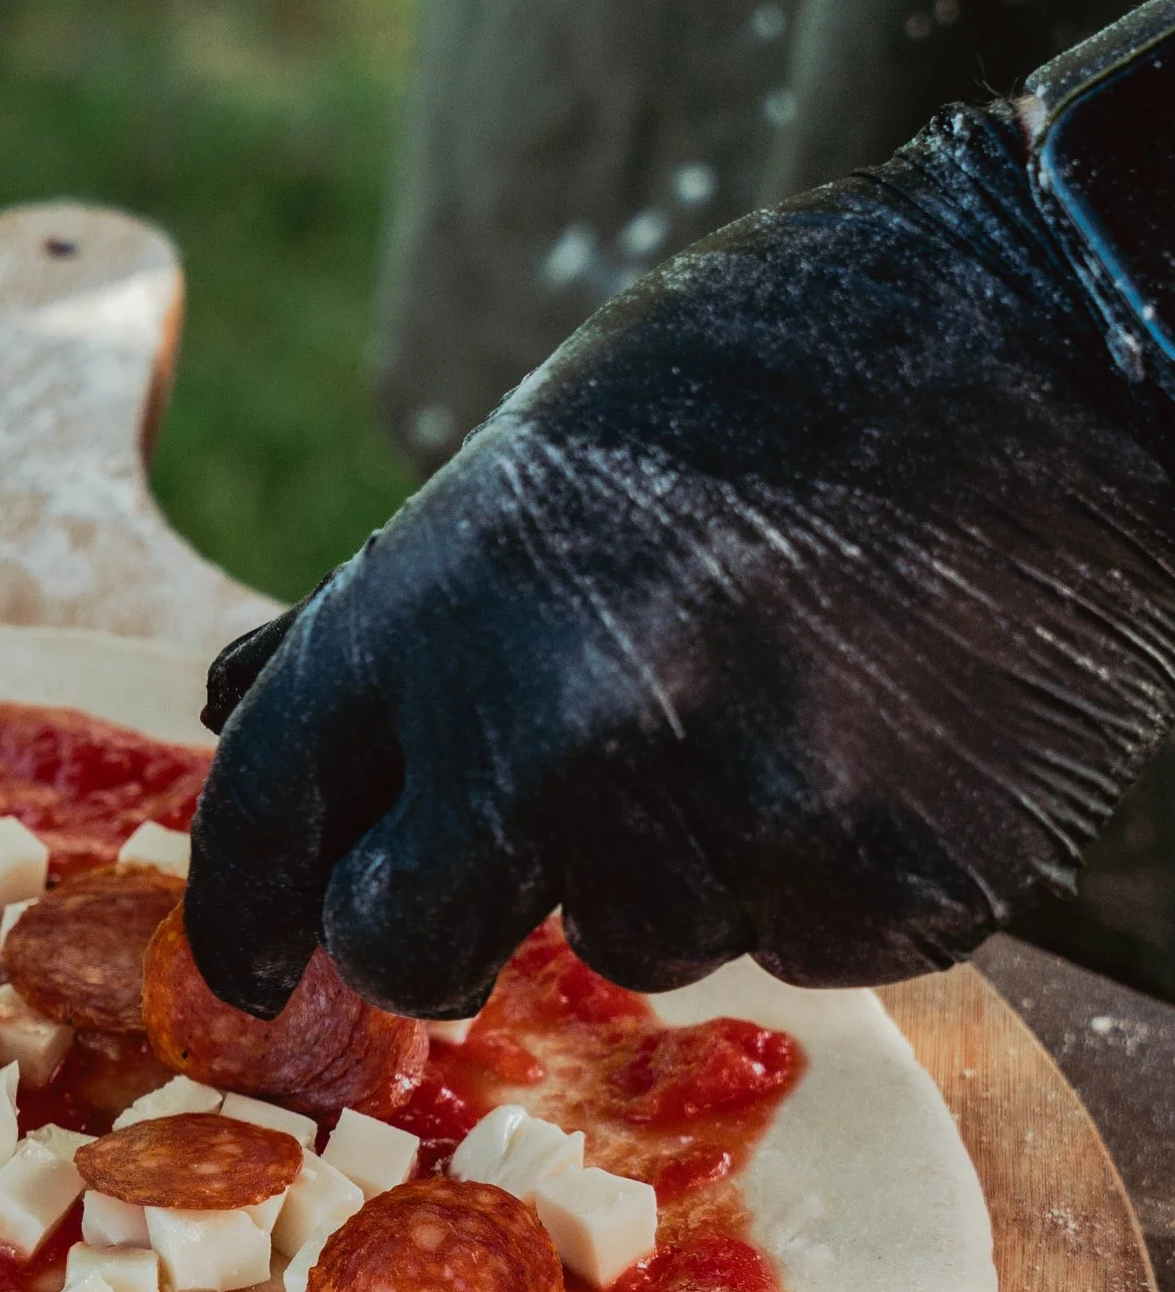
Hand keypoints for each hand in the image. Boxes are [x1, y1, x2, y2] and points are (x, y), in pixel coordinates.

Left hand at [187, 101, 1174, 1017]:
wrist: (1066, 335)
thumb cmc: (783, 378)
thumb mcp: (537, 458)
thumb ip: (385, 613)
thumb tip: (226, 704)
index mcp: (437, 603)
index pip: (267, 811)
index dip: (244, 906)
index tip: (250, 957)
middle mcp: (553, 726)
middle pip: (406, 947)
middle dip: (431, 936)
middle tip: (502, 880)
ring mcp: (725, 818)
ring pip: (634, 940)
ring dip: (677, 860)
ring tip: (779, 692)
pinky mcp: (882, 888)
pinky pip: (801, 941)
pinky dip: (828, 867)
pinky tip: (885, 729)